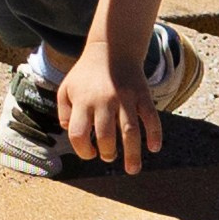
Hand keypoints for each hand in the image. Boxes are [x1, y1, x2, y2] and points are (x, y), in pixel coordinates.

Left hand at [57, 43, 161, 174]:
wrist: (111, 49)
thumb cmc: (86, 75)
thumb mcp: (67, 89)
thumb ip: (64, 113)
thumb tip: (71, 134)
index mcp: (83, 101)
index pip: (79, 134)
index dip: (82, 150)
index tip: (89, 152)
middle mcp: (104, 101)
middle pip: (106, 136)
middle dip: (107, 153)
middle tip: (108, 156)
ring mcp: (126, 98)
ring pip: (130, 131)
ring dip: (132, 154)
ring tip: (132, 170)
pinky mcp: (142, 95)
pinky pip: (151, 117)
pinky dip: (155, 134)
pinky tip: (154, 148)